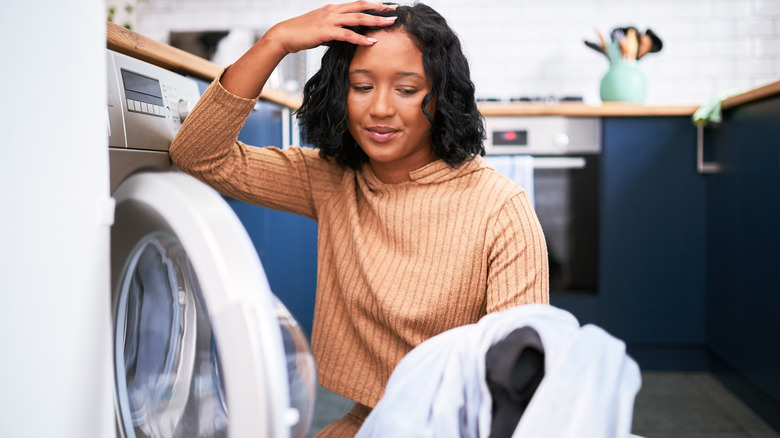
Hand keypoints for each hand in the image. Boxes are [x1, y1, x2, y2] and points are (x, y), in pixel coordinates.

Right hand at [222, 1, 395, 97]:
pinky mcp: (326, 31)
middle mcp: (333, 11)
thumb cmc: (302, 34)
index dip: (372, 4)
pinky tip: (371, 41)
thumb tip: (344, 39)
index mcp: (332, 9)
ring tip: (389, 23)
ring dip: (375, 20)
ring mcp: (330, 20)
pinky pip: (347, 35)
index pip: (356, 4)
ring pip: (357, 18)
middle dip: (379, 8)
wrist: (284, 35)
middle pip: (360, 7)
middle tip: (394, 10)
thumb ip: (334, 33)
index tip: (386, 6)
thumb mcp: (321, 31)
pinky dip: (360, 38)